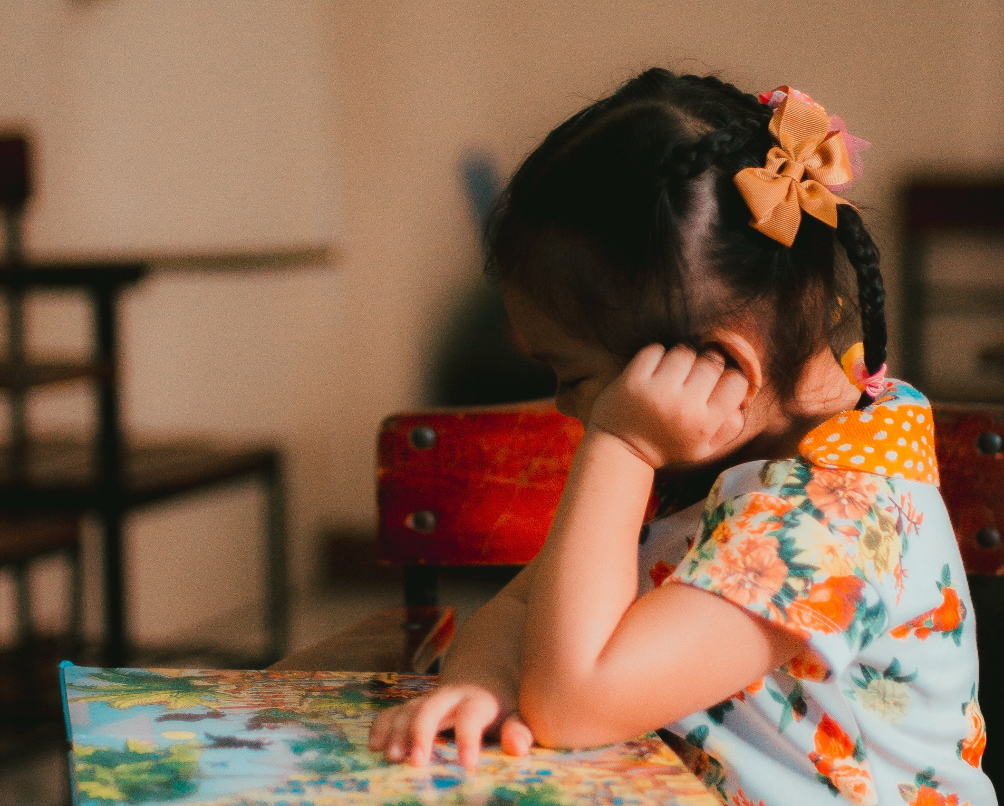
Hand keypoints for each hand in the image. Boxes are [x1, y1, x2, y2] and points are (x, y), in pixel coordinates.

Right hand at [368, 684, 533, 768]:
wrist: (485, 678)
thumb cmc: (503, 706)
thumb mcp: (518, 714)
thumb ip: (519, 730)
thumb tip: (518, 747)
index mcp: (478, 701)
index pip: (471, 716)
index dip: (468, 739)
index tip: (467, 764)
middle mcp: (450, 696)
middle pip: (432, 707)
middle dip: (421, 732)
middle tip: (416, 762)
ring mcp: (429, 699)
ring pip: (409, 709)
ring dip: (398, 732)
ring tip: (392, 758)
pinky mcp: (414, 705)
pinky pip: (394, 711)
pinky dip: (382, 725)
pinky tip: (374, 745)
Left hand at [588, 344, 748, 467]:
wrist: (620, 449)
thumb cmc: (666, 445)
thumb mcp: (703, 449)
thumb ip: (728, 428)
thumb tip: (743, 402)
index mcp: (704, 424)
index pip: (737, 382)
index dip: (730, 379)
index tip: (717, 384)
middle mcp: (684, 406)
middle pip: (712, 362)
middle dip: (706, 365)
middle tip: (693, 378)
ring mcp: (657, 391)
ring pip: (685, 351)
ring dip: (681, 358)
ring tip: (672, 375)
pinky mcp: (633, 379)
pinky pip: (656, 349)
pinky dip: (656, 355)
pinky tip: (654, 372)